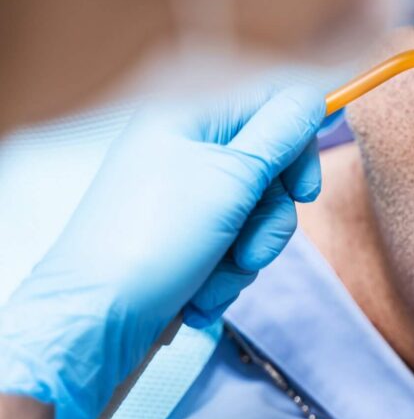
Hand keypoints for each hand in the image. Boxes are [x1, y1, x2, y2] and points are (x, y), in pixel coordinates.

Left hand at [0, 85, 324, 418]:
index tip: (304, 192)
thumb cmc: (155, 240)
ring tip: (214, 281)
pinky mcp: (183, 241)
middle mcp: (185, 151)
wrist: (93, 322)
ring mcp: (183, 199)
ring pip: (255, 215)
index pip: (270, 107)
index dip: (298, 147)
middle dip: (268, 220)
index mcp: (189, 118)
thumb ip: (282, 134)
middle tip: (250, 250)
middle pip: (269, 169)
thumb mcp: (232, 179)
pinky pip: (232, 247)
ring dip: (246, 256)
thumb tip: (314, 96)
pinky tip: (199, 296)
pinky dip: (225, 276)